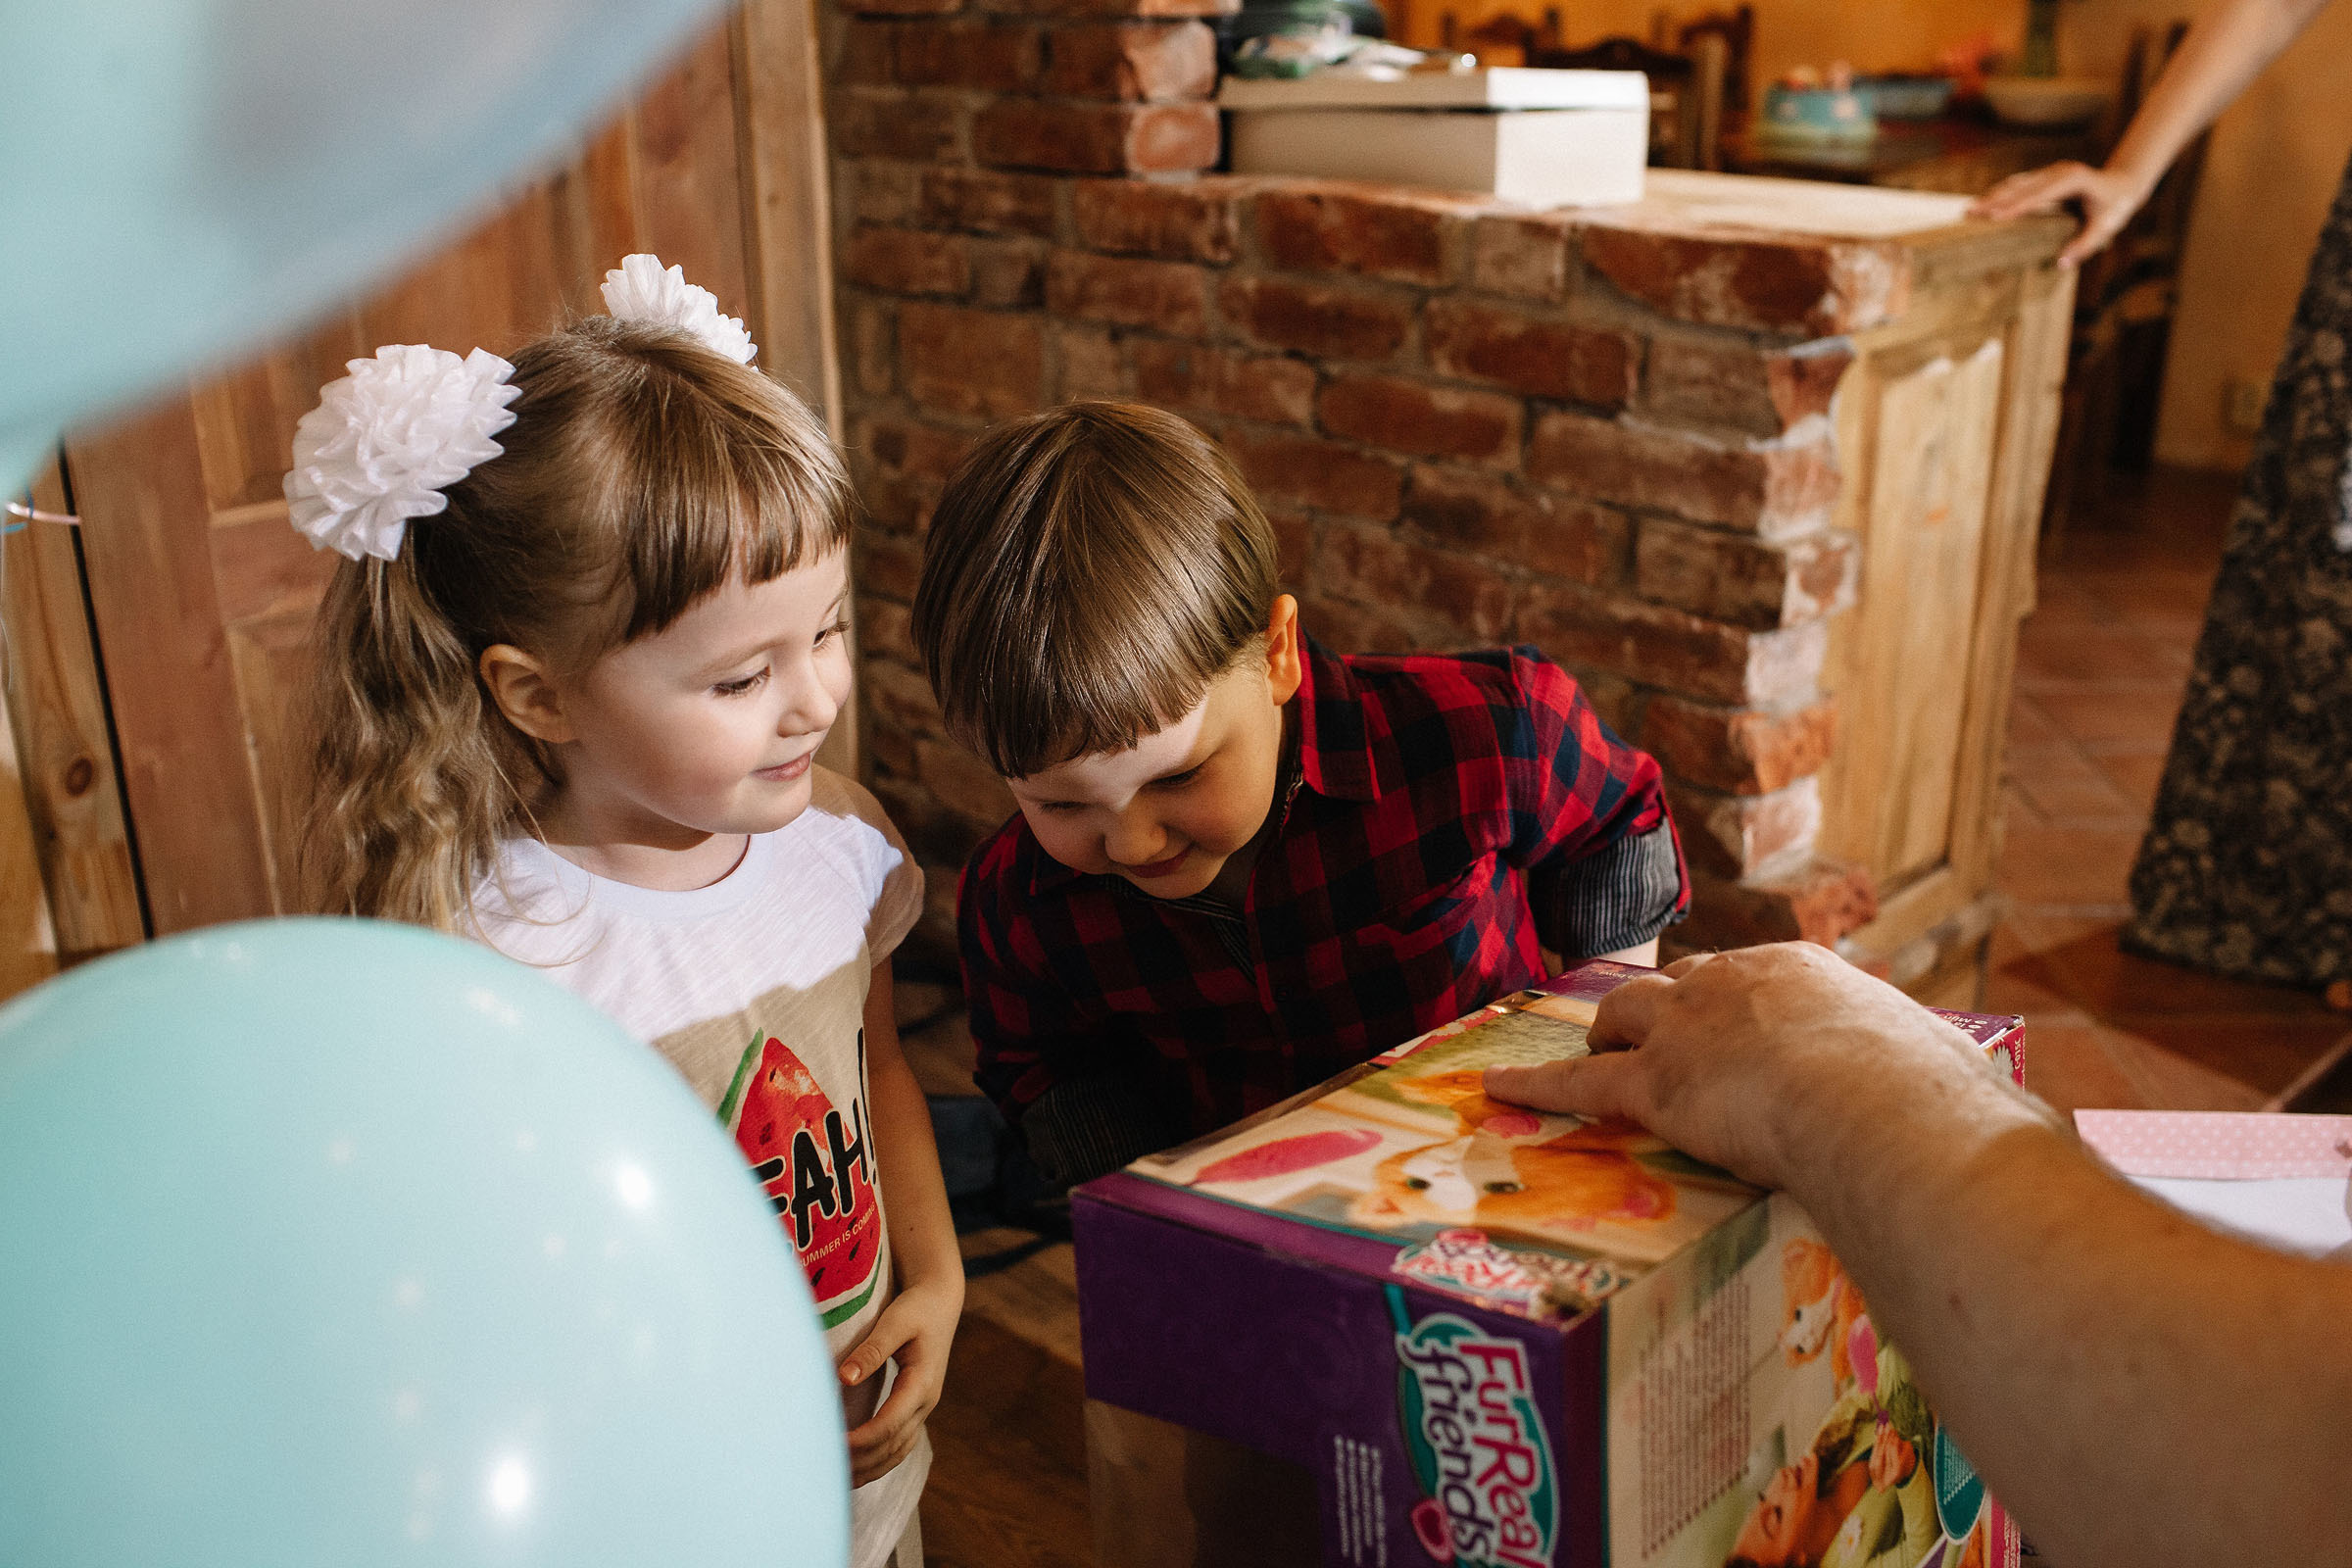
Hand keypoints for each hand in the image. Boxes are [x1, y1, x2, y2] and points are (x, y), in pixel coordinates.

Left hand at [840, 1271, 962, 1486]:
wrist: (941, 1302)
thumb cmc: (917, 1308)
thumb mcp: (895, 1322)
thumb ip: (871, 1351)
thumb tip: (844, 1378)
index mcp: (922, 1383)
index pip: (889, 1424)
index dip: (861, 1440)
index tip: (833, 1446)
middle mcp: (926, 1401)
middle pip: (893, 1445)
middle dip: (862, 1462)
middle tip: (826, 1471)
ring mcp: (924, 1407)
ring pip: (898, 1450)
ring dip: (871, 1468)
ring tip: (839, 1482)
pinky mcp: (916, 1407)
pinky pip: (900, 1444)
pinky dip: (880, 1460)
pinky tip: (859, 1468)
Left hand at [1479, 943, 2025, 1190]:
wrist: (1885, 1111)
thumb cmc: (1935, 1105)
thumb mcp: (1951, 1076)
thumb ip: (1955, 1090)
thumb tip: (2022, 1129)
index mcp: (1806, 972)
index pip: (1752, 980)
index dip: (1733, 1007)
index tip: (1734, 1029)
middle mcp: (1736, 982)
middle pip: (1677, 985)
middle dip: (1660, 1010)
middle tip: (1650, 1038)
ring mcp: (1690, 1028)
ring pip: (1624, 1018)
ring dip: (1605, 1036)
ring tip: (1588, 1056)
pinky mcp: (1657, 1084)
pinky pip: (1581, 1085)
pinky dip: (1538, 1085)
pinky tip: (1497, 1086)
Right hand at [1968, 160, 2154, 268]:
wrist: (2122, 185)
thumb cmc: (2114, 208)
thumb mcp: (2104, 228)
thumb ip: (2085, 245)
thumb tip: (2062, 264)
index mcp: (2071, 180)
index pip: (2038, 195)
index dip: (2015, 206)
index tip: (1993, 217)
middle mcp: (2057, 172)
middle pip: (2020, 186)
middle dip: (1993, 200)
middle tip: (1969, 214)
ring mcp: (2049, 172)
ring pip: (2015, 183)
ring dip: (1992, 196)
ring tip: (1969, 210)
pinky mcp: (2044, 177)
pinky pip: (2018, 185)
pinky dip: (2000, 195)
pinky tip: (1985, 204)